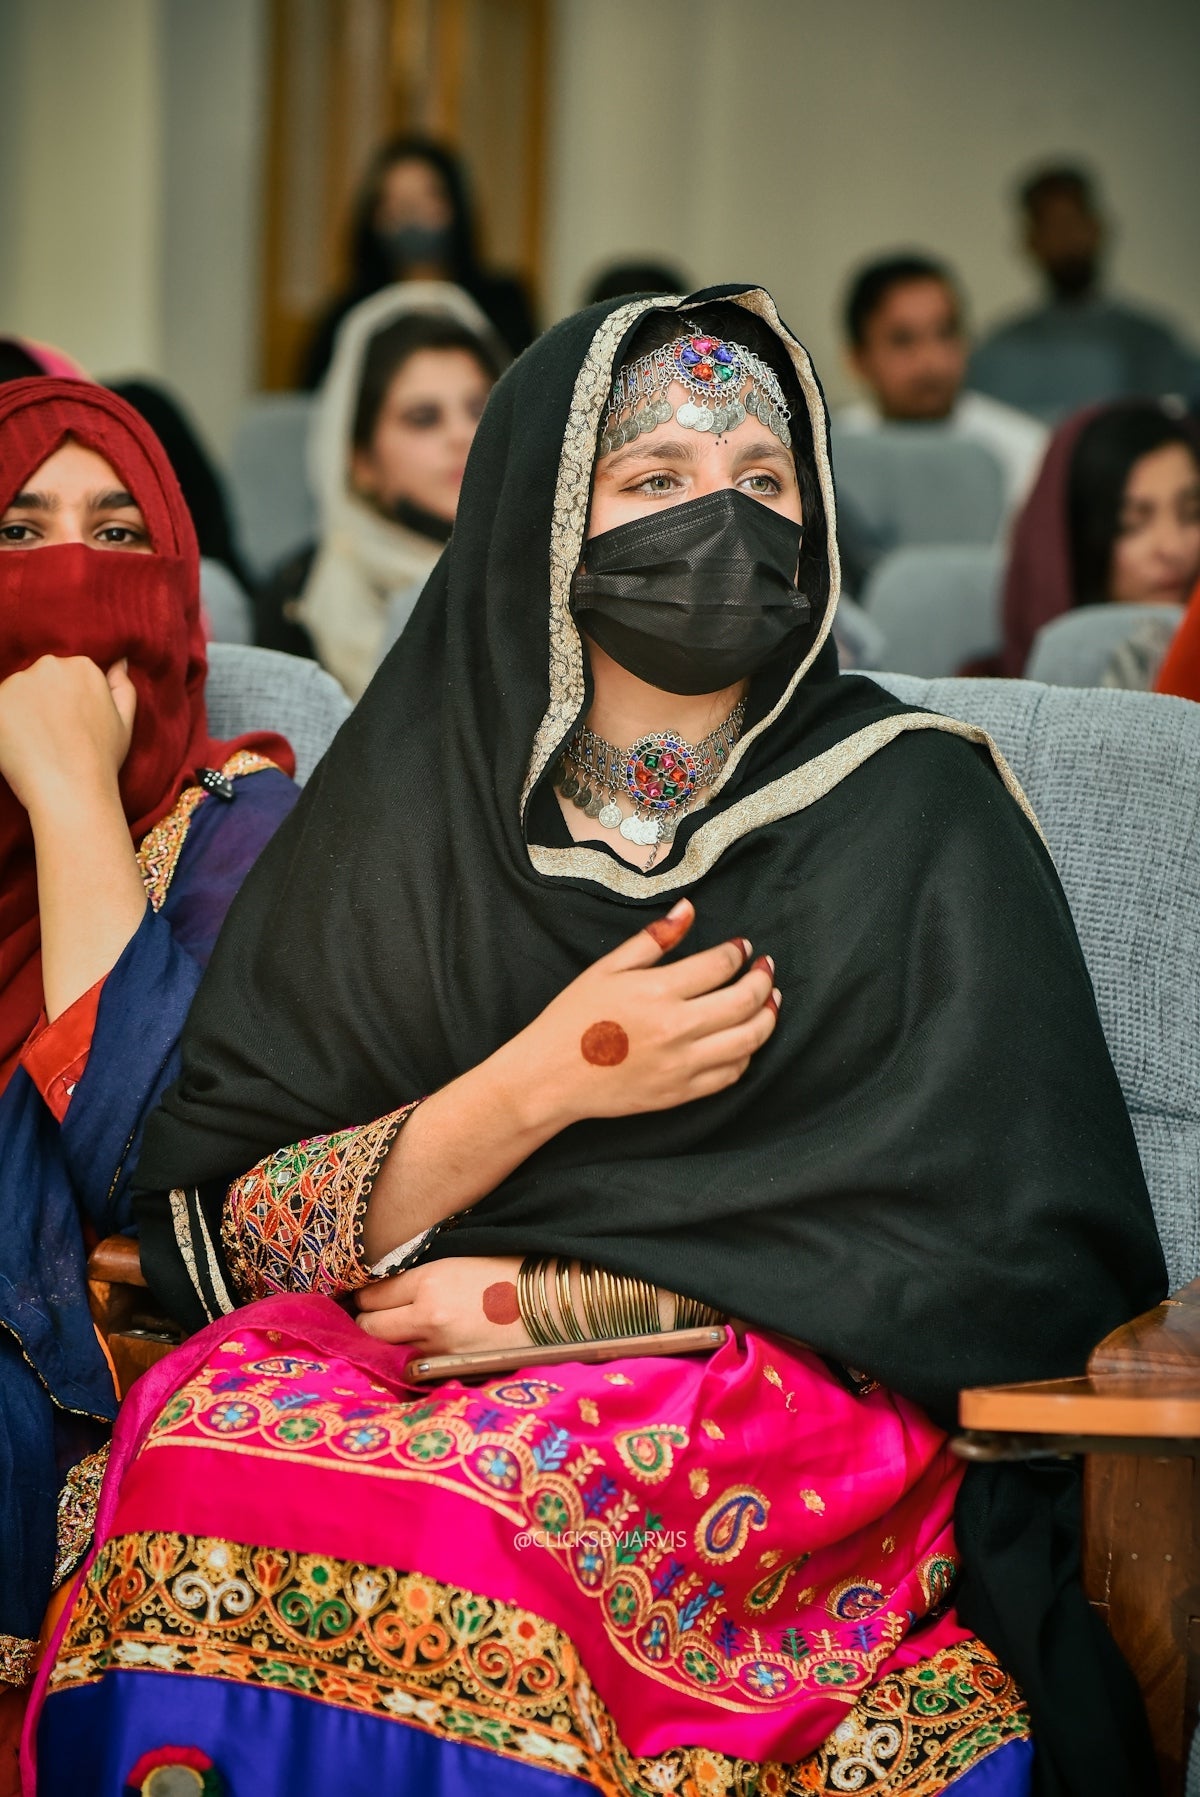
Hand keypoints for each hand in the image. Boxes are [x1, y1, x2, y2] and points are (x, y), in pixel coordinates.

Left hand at [0, 656, 136, 812]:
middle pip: (39, 679)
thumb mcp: (125, 722)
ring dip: (20, 712)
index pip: (66, 675)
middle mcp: (50, 666)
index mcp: (83, 667)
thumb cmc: (101, 760)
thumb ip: (122, 686)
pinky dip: (5, 725)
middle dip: (42, 701)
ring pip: (15, 692)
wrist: (72, 791)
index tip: (69, 726)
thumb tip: (119, 661)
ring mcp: (20, 682)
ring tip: (35, 743)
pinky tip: (19, 745)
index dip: (66, 702)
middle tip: (52, 736)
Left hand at [356, 1255, 529, 1357]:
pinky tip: (424, 1349)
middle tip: (376, 1316)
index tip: (368, 1295)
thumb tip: (389, 1287)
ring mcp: (440, 1349)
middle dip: (368, 1321)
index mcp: (430, 1281)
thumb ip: (422, 1277)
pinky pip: (416, 1366)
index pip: (372, 1293)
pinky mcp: (454, 1371)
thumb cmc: (510, 1273)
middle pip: (369, 1326)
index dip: (366, 1294)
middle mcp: (428, 1317)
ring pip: (389, 1351)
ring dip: (389, 1343)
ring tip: (400, 1333)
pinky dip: (413, 1359)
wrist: (553, 1305)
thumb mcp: (459, 1261)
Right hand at [503, 897, 778, 1132]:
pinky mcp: (681, 1094)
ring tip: (770, 1001)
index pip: (719, 966)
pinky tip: (745, 1039)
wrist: (551, 1076)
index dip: (738, 953)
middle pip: (743, 1002)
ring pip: (748, 1040)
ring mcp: (682, 1065)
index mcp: (657, 991)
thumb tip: (688, 909)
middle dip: (763, 981)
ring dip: (767, 1017)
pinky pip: (731, 1074)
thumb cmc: (573, 1017)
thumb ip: (653, 939)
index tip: (743, 948)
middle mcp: (676, 1028)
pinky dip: (746, 1054)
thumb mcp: (607, 968)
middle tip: (766, 969)